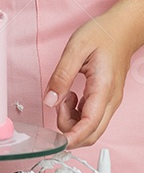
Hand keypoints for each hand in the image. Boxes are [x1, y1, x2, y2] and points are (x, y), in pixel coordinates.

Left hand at [43, 10, 138, 148]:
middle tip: (56, 105)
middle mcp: (111, 100)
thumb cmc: (101, 34)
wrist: (122, 30)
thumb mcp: (76, 48)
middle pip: (92, 133)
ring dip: (73, 121)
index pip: (90, 124)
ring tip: (63, 95)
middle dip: (70, 130)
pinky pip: (92, 118)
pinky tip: (70, 96)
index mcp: (104, 89)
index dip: (73, 137)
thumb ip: (61, 75)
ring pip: (92, 128)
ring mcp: (111, 102)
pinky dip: (78, 115)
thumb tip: (49, 100)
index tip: (56, 142)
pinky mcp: (107, 100)